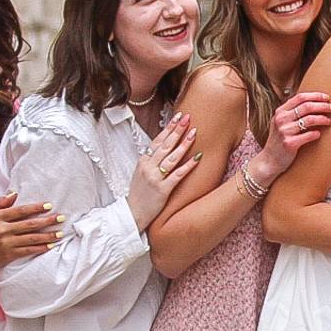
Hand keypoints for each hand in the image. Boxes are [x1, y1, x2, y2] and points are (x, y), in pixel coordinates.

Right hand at [0, 192, 61, 268]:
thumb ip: (1, 203)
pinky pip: (28, 250)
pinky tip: (51, 246)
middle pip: (29, 224)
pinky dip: (41, 248)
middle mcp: (2, 229)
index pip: (21, 210)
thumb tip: (15, 192)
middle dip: (47, 220)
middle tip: (61, 218)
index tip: (49, 205)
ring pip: (32, 238)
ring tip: (60, 233)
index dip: (36, 207)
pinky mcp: (9, 254)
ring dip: (48, 235)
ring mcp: (6, 242)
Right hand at [129, 113, 198, 227]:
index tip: (178, 115)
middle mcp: (148, 167)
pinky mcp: (162, 190)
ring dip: (184, 144)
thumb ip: (151, 160)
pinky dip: (188, 166)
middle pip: (165, 145)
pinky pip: (177, 175)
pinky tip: (197, 158)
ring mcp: (155, 178)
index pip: (158, 140)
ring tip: (194, 132)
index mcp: (143, 161)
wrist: (132, 214)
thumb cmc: (139, 194)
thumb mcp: (141, 173)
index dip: (169, 127)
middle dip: (177, 130)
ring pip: (171, 157)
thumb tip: (163, 147)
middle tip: (188, 117)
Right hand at [253, 91, 330, 178]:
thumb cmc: (279, 140)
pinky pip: (308, 135)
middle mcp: (281, 119)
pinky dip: (316, 134)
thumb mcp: (281, 123)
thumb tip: (314, 103)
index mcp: (280, 111)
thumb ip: (292, 113)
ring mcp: (284, 131)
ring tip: (329, 121)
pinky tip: (319, 134)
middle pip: (307, 106)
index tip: (327, 98)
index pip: (300, 97)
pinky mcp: (289, 143)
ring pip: (309, 120)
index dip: (315, 96)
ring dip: (322, 119)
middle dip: (323, 106)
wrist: (269, 160)